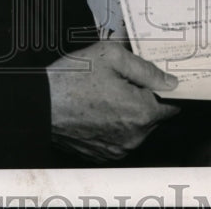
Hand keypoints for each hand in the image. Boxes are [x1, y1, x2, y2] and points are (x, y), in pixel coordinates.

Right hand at [47, 41, 179, 161]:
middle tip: (121, 81)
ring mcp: (117, 149)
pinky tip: (97, 108)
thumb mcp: (112, 56)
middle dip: (143, 99)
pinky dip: (113, 125)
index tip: (153, 80)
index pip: (172, 105)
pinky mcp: (101, 155)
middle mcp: (133, 137)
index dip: (164, 90)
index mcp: (141, 113)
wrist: (38, 103)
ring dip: (128, 112)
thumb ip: (147, 69)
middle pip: (153, 116)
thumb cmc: (72, 78)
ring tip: (105, 94)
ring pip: (136, 127)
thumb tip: (170, 82)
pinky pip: (119, 138)